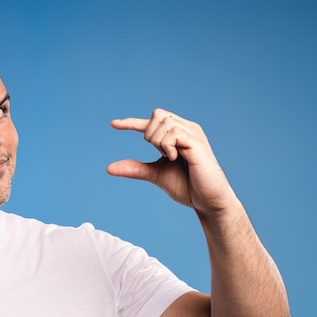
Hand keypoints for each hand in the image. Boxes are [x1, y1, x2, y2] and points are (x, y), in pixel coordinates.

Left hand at [106, 108, 237, 214]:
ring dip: (158, 141)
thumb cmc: (187, 186)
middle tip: (159, 154)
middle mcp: (187, 129)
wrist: (207, 201)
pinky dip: (167, 145)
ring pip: (164, 122)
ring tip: (169, 158)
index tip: (113, 124)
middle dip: (149, 133)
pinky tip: (173, 158)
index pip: (152, 121)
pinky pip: (174, 133)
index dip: (132, 122)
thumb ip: (135, 168)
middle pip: (157, 115)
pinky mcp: (197, 142)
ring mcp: (193, 134)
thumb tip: (109, 168)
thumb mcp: (156, 174)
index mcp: (178, 134)